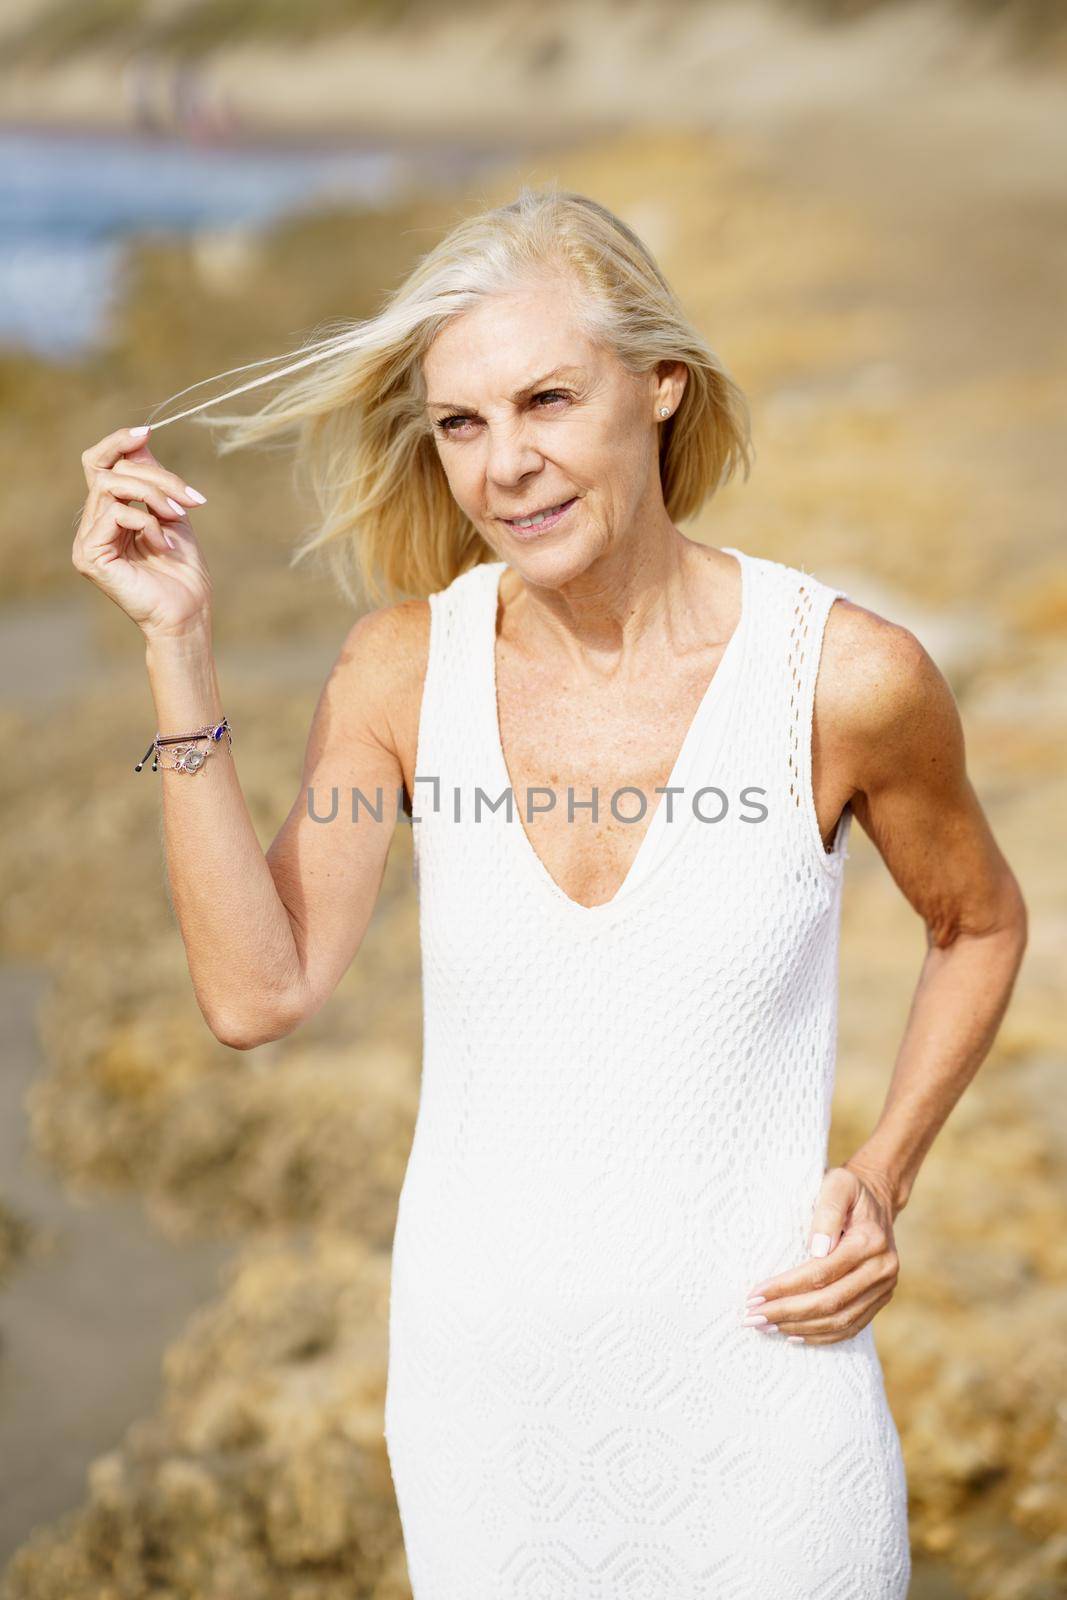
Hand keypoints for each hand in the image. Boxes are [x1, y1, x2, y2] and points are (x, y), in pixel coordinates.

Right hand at [71, 424, 212, 640]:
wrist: (188, 613)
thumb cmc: (183, 571)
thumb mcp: (172, 513)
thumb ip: (153, 479)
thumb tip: (141, 437)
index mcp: (108, 514)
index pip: (99, 464)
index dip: (118, 442)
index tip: (147, 431)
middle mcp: (92, 525)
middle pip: (109, 470)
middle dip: (155, 475)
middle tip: (188, 497)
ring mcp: (87, 541)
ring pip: (110, 486)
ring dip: (153, 494)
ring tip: (177, 516)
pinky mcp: (89, 555)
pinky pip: (114, 513)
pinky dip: (146, 521)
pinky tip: (163, 543)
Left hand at [742, 1162, 900, 1344]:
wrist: (878, 1199)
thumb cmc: (849, 1189)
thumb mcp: (837, 1184)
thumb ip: (827, 1211)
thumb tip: (816, 1249)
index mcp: (870, 1241)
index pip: (822, 1272)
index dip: (786, 1286)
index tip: (755, 1293)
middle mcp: (882, 1269)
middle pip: (830, 1302)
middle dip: (787, 1312)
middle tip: (753, 1317)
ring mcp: (884, 1288)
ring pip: (840, 1320)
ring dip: (801, 1328)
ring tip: (766, 1327)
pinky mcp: (880, 1300)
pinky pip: (851, 1326)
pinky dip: (822, 1336)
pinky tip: (794, 1335)